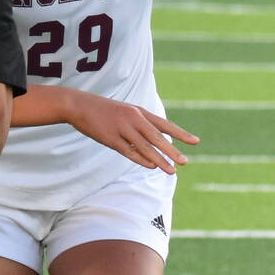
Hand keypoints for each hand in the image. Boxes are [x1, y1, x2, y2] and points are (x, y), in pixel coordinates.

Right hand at [65, 92, 197, 173]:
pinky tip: (152, 165)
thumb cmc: (103, 110)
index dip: (180, 133)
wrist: (79, 105)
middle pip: (157, 137)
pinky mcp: (110, 138)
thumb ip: (139, 124)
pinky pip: (129, 151)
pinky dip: (141, 159)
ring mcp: (122, 128)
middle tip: (185, 162)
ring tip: (171, 170)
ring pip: (145, 146)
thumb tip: (153, 139)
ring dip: (159, 159)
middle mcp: (133, 119)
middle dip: (172, 150)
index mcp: (139, 112)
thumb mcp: (125, 112)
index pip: (164, 124)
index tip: (195, 142)